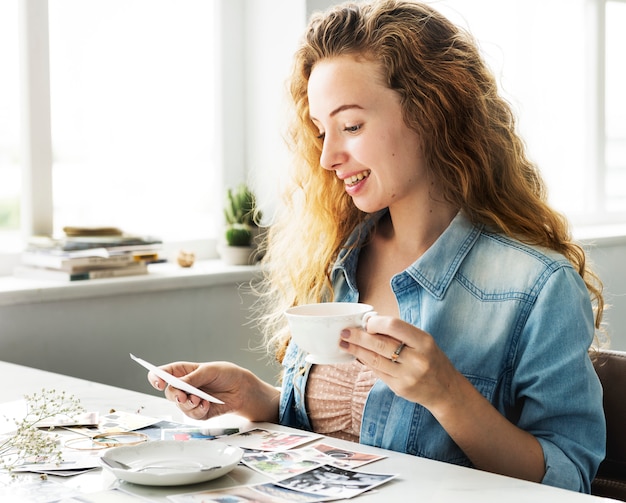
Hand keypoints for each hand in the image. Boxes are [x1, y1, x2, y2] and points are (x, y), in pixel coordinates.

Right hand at [148, 361, 278, 421]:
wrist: (242, 389)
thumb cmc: (226, 374)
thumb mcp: (210, 370)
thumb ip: (193, 378)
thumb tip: (178, 385)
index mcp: (183, 372)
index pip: (162, 374)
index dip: (156, 377)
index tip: (159, 382)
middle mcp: (184, 387)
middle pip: (169, 392)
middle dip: (175, 395)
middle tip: (183, 395)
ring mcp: (190, 400)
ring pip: (179, 406)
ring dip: (188, 404)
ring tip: (200, 399)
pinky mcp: (199, 412)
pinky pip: (192, 415)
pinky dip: (198, 410)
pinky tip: (207, 404)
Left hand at [339, 314, 459, 410]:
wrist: (446, 390)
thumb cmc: (431, 359)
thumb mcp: (423, 341)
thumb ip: (400, 333)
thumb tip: (370, 322)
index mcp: (424, 341)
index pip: (394, 326)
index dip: (376, 323)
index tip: (366, 322)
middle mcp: (417, 359)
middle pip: (380, 344)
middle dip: (358, 337)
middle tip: (344, 332)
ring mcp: (408, 376)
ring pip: (375, 360)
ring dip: (356, 350)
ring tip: (344, 344)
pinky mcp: (400, 388)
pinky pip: (377, 372)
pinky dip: (365, 362)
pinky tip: (357, 356)